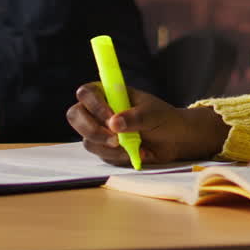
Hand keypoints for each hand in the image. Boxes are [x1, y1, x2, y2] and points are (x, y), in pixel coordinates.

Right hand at [67, 84, 229, 166]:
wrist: (174, 140)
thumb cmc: (164, 118)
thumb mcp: (153, 114)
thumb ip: (135, 117)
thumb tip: (114, 124)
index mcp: (109, 92)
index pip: (86, 93)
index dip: (94, 105)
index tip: (111, 118)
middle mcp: (99, 110)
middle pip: (75, 116)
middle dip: (92, 130)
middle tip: (115, 139)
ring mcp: (100, 130)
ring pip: (88, 139)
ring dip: (109, 147)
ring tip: (134, 146)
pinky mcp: (104, 148)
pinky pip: (101, 155)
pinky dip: (117, 156)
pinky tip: (135, 153)